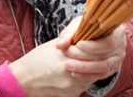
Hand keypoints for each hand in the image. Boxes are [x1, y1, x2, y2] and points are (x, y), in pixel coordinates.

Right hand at [8, 17, 125, 96]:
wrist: (23, 80)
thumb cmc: (36, 60)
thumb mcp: (55, 47)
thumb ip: (73, 45)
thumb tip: (89, 40)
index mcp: (66, 58)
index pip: (91, 52)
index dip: (99, 46)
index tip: (103, 41)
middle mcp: (70, 74)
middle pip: (96, 66)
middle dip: (104, 59)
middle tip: (110, 52)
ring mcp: (71, 87)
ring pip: (93, 77)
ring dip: (97, 69)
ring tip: (100, 60)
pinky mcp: (71, 96)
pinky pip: (85, 86)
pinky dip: (88, 78)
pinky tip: (85, 71)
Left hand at [56, 17, 126, 80]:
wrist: (95, 34)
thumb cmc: (88, 27)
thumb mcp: (80, 24)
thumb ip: (69, 33)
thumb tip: (60, 45)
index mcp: (117, 31)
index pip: (109, 41)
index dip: (94, 45)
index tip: (78, 44)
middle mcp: (120, 46)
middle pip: (104, 56)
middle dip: (84, 56)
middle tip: (67, 53)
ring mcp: (118, 59)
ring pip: (102, 67)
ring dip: (84, 68)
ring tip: (68, 65)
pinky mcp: (113, 69)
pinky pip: (100, 75)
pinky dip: (86, 75)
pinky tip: (74, 73)